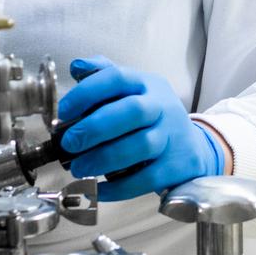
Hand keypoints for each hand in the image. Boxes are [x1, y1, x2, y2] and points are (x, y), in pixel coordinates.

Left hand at [57, 56, 223, 201]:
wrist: (192, 146)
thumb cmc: (151, 117)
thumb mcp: (133, 90)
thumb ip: (104, 76)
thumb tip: (77, 66)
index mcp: (146, 84)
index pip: (118, 78)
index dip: (87, 93)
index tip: (63, 112)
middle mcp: (162, 107)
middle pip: (133, 111)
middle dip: (96, 127)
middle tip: (70, 143)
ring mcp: (171, 136)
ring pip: (141, 146)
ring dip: (103, 158)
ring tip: (79, 168)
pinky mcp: (175, 166)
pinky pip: (146, 178)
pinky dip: (118, 187)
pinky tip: (99, 188)